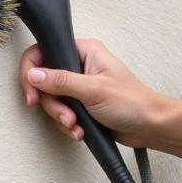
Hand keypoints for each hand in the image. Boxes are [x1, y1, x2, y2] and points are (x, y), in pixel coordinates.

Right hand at [19, 38, 167, 147]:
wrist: (150, 127)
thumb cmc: (132, 103)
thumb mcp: (93, 89)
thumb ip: (60, 81)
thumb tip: (33, 75)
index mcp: (84, 51)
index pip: (43, 51)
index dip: (31, 72)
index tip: (32, 95)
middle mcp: (79, 65)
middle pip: (44, 81)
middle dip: (53, 104)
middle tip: (66, 116)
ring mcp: (79, 86)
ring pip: (52, 100)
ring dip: (61, 117)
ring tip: (77, 126)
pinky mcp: (81, 104)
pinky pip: (61, 113)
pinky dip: (68, 125)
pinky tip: (81, 131)